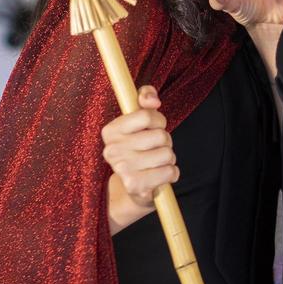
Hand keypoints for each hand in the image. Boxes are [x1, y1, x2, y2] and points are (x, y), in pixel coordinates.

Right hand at [101, 86, 176, 208]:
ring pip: (167, 154)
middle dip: (166, 142)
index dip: (159, 121)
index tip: (154, 127)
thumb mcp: (140, 118)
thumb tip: (153, 101)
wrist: (133, 186)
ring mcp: (122, 169)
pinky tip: (161, 174)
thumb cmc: (139, 146)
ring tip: (158, 162)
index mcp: (110, 131)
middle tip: (156, 149)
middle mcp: (112, 150)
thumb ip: (145, 97)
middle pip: (160, 136)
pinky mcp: (135, 185)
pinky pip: (169, 172)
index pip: (147, 115)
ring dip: (169, 158)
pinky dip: (172, 173)